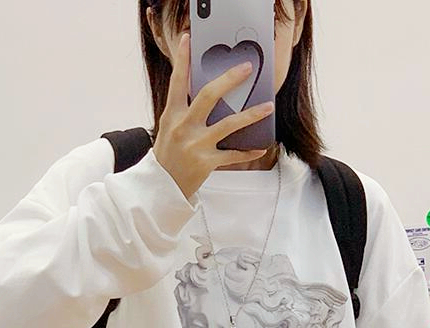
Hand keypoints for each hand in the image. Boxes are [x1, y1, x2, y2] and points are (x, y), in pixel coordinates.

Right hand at [153, 32, 274, 200]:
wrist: (161, 187)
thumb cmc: (168, 155)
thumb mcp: (169, 128)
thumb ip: (185, 110)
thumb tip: (209, 93)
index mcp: (173, 115)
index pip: (178, 81)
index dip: (182, 59)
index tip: (188, 39)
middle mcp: (184, 127)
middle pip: (209, 95)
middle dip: (229, 79)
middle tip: (247, 68)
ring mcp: (196, 145)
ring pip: (228, 124)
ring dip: (251, 115)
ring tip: (267, 107)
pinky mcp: (207, 163)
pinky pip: (233, 155)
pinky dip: (248, 151)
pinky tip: (260, 146)